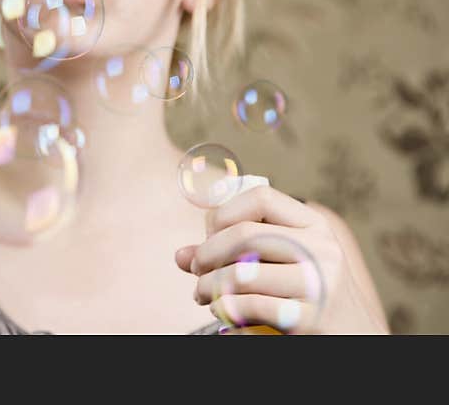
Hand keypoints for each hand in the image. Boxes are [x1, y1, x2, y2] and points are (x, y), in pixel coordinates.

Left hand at [175, 185, 387, 333]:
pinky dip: (225, 309)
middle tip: (196, 270)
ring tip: (203, 295)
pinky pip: (249, 305)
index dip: (223, 212)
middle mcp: (322, 249)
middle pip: (244, 234)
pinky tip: (223, 313)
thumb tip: (180, 255)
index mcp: (314, 227)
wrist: (356, 340)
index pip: (261, 197)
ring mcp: (319, 283)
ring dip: (208, 286)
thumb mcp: (280, 265)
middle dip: (206, 254)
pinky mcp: (311, 318)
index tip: (208, 234)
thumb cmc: (306, 298)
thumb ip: (233, 255)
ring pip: (240, 273)